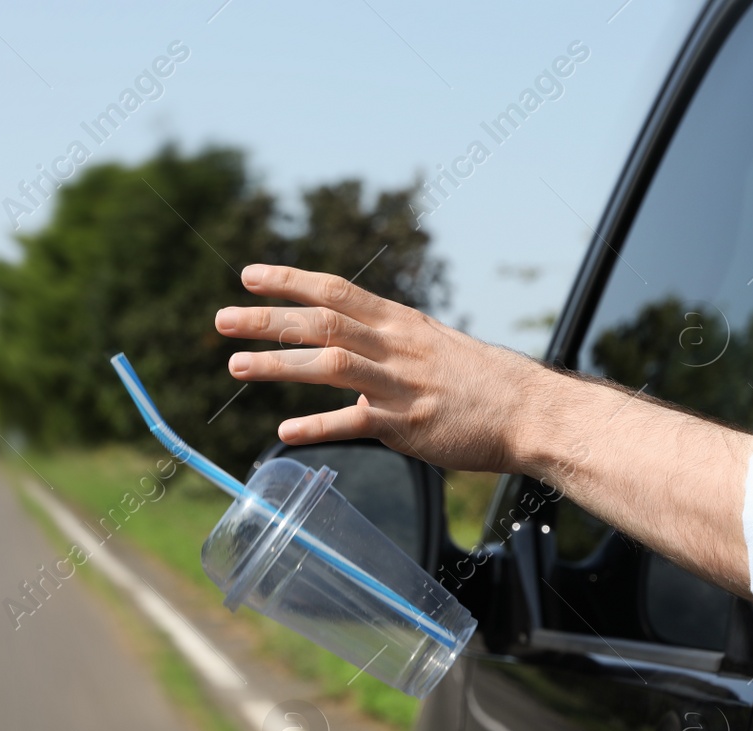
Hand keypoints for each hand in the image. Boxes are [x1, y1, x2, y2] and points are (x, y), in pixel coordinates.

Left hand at [215, 264, 548, 472]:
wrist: (529, 411)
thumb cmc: (484, 382)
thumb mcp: (435, 346)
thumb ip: (392, 344)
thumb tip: (354, 343)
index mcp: (400, 323)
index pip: (336, 290)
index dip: (290, 281)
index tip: (250, 275)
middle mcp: (396, 347)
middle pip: (321, 322)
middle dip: (267, 319)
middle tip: (222, 320)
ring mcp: (400, 385)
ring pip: (329, 366)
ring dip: (279, 364)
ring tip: (237, 364)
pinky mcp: (407, 425)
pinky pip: (354, 423)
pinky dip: (317, 427)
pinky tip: (284, 433)